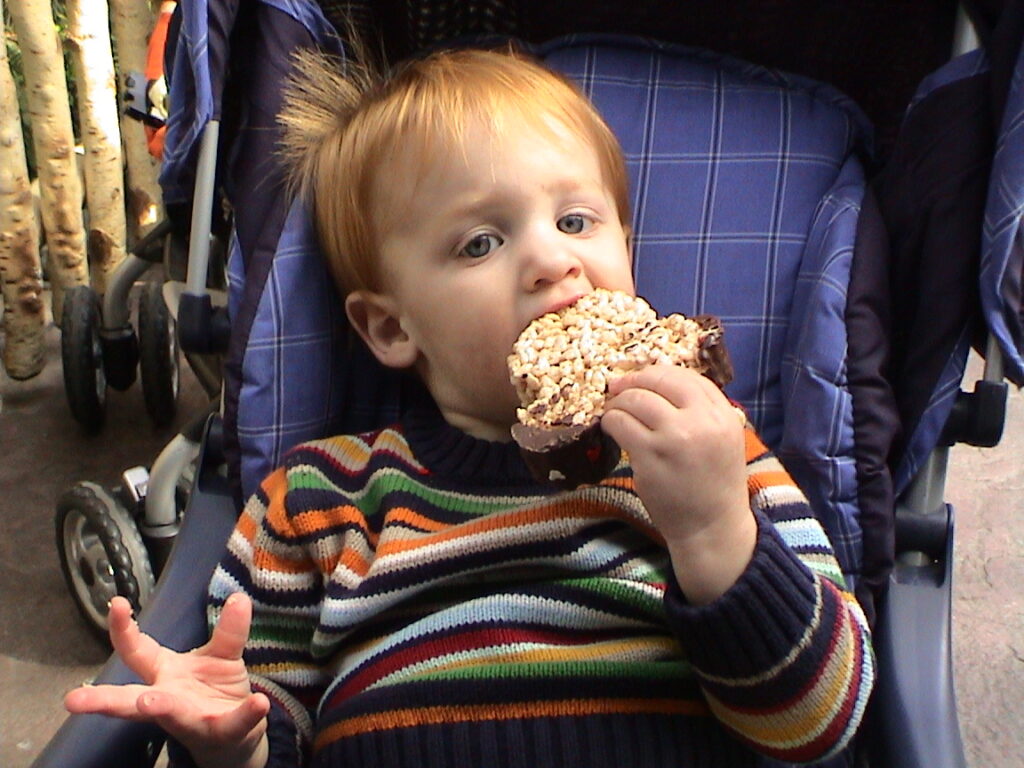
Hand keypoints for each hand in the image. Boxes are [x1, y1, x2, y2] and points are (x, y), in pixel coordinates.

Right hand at [64, 594, 269, 767]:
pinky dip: (247, 713)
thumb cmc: (213, 690)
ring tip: (150, 702)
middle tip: (75, 699)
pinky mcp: (222, 731)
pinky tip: (258, 703)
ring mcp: (192, 718)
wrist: (235, 735)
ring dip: (159, 708)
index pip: (136, 651)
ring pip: (171, 715)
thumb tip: (239, 597)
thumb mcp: (222, 655)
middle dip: (104, 700)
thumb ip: (228, 630)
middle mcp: (168, 698)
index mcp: (163, 673)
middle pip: (129, 699)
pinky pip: (235, 722)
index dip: (124, 629)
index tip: (116, 604)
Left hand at [602, 365, 755, 603]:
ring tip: (613, 412)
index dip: (658, 374)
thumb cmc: (712, 484)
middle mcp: (702, 422)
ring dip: (618, 402)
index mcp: (723, 415)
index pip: (687, 377)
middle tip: (617, 389)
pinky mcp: (650, 455)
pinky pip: (620, 423)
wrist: (711, 526)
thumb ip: (701, 412)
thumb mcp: (722, 440)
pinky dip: (610, 421)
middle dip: (633, 381)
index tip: (642, 379)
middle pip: (659, 381)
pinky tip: (611, 429)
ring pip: (635, 399)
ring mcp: (675, 437)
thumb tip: (658, 382)